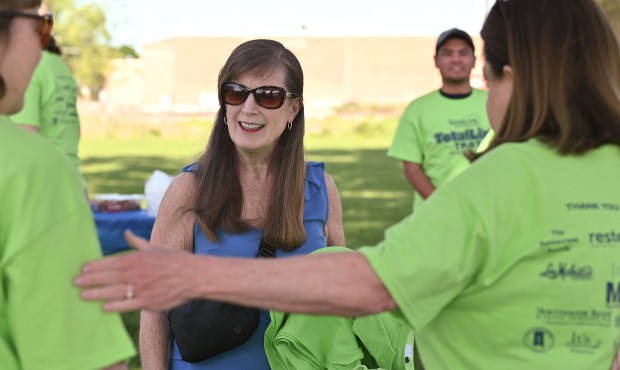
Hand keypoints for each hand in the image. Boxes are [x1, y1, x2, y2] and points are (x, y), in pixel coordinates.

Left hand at [74, 230, 195, 311]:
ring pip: (114, 291)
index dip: (96, 266)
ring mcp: (142, 288)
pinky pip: (128, 304)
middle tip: (76, 282)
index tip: (83, 269)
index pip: (112, 262)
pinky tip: (104, 307)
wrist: (193, 275)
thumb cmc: (175, 260)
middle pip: (109, 277)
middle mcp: (137, 273)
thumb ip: (138, 243)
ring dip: (97, 293)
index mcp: (138, 259)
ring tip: (83, 295)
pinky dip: (115, 306)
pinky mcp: (148, 301)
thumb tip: (127, 233)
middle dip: (91, 280)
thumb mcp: (155, 248)